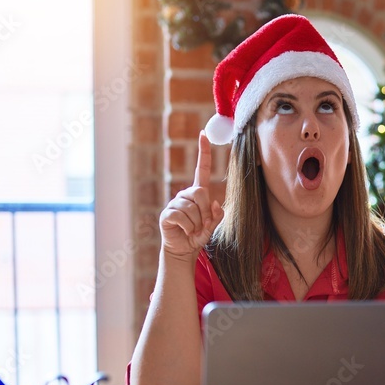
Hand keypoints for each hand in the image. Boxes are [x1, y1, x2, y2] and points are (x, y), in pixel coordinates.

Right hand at [159, 131, 224, 261]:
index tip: (203, 135)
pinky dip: (188, 228)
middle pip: (201, 193)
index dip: (204, 153)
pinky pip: (182, 217)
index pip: (202, 169)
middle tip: (203, 225)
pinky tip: (185, 231)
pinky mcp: (167, 214)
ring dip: (197, 223)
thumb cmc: (197, 235)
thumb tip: (215, 204)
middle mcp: (185, 195)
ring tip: (192, 230)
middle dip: (206, 212)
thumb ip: (217, 216)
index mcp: (198, 193)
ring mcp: (175, 203)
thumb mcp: (212, 226)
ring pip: (192, 208)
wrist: (183, 250)